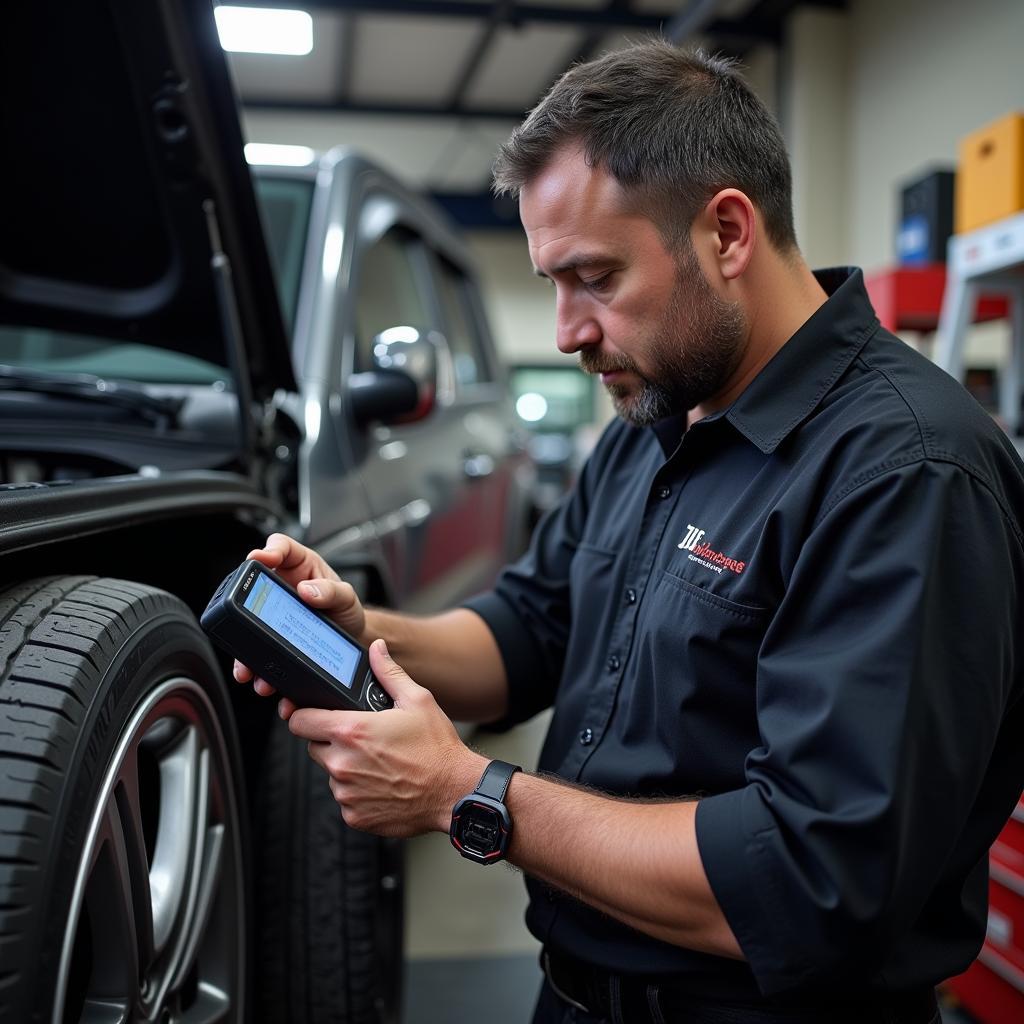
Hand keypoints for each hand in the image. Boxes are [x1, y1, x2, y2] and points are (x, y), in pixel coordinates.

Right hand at [231, 532, 366, 698]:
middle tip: (241, 623)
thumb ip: (332, 591)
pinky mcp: (275, 640)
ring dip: (246, 652)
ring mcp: (275, 614)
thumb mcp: (347, 597)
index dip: (267, 550)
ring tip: (251, 668)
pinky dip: (259, 671)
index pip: (279, 547)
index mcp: (300, 567)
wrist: (353, 640)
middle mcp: (282, 587)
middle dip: (242, 610)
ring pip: (249, 629)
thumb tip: (307, 589)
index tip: (260, 558)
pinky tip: (265, 681)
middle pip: (252, 590)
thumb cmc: (347, 611)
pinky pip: (260, 654)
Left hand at [286, 640, 486, 836]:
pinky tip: (384, 783)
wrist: (454, 793)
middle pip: (314, 747)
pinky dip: (359, 791)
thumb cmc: (437, 749)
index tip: (315, 716)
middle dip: (332, 741)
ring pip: (331, 773)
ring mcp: (346, 793)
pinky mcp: (354, 816)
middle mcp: (342, 763)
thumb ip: (389, 672)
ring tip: (380, 762)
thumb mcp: (417, 700)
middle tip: (364, 739)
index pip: (299, 721)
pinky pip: (345, 798)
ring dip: (347, 767)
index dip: (305, 715)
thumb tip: (377, 649)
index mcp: (352, 731)